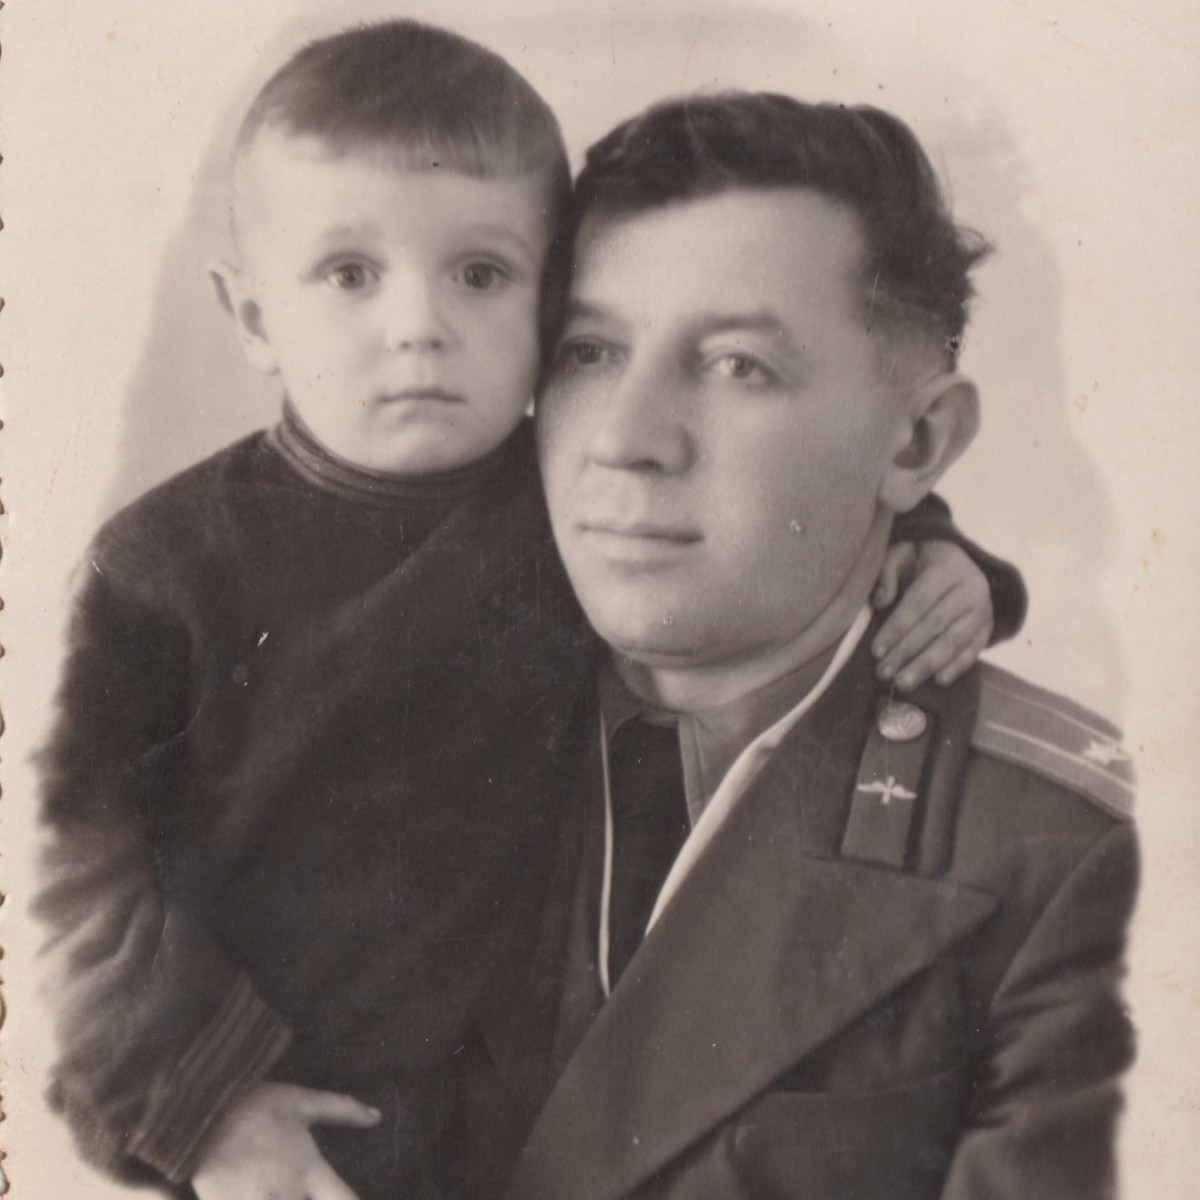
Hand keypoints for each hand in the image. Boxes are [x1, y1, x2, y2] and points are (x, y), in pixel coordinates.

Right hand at [191, 1081, 380, 1199]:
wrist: (201, 1110)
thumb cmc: (256, 1105)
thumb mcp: (303, 1101)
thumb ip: (343, 1110)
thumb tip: (378, 1117)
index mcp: (309, 1169)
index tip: (353, 1199)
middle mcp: (286, 1193)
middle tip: (300, 1189)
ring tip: (280, 1192)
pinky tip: (260, 1196)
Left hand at [871, 541, 992, 688]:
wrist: (957, 562)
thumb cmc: (919, 560)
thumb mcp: (901, 553)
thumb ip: (887, 572)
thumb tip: (880, 602)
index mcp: (949, 565)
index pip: (918, 603)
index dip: (896, 628)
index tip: (876, 650)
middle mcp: (972, 587)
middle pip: (935, 626)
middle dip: (907, 652)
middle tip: (884, 673)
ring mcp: (984, 609)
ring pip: (954, 642)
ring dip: (927, 665)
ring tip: (903, 683)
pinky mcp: (989, 627)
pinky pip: (974, 650)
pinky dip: (957, 667)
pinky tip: (938, 681)